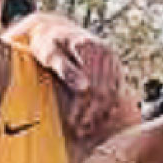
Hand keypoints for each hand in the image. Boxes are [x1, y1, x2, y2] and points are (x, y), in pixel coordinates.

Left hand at [7, 13, 129, 129]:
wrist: (54, 30)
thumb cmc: (46, 42)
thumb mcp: (49, 52)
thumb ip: (66, 69)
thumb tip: (85, 88)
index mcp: (91, 47)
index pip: (93, 85)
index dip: (83, 107)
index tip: (72, 123)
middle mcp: (106, 53)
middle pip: (105, 92)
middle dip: (92, 114)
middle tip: (79, 132)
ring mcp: (113, 60)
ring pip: (113, 93)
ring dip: (101, 114)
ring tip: (88, 130)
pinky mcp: (114, 67)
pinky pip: (116, 90)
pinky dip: (108, 106)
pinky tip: (98, 119)